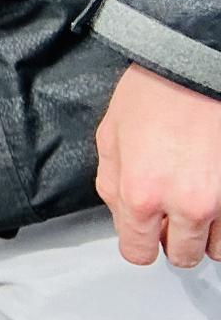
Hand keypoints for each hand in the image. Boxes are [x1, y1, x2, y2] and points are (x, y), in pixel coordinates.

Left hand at [96, 63, 220, 266]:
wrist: (193, 64)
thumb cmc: (154, 92)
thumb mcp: (109, 139)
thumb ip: (112, 185)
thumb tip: (122, 214)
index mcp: (140, 195)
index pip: (138, 251)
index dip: (141, 243)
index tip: (147, 236)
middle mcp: (185, 204)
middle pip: (183, 255)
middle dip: (176, 240)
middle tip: (174, 219)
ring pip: (218, 247)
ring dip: (207, 232)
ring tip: (198, 203)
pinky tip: (213, 194)